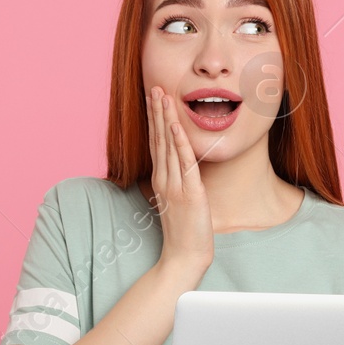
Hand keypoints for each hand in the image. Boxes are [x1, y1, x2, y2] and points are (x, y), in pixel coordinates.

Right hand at [146, 85, 213, 273]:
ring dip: (165, 119)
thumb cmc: (184, 232)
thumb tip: (178, 171)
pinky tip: (176, 125)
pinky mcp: (189, 193)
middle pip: (158, 138)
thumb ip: (176, 184)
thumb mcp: (177, 202)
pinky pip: (183, 163)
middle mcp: (165, 179)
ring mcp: (175, 185)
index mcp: (162, 179)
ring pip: (168, 145)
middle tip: (155, 87)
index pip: (156, 143)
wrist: (184, 257)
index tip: (154, 98)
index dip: (155, 119)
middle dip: (157, 111)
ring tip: (163, 96)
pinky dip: (179, 142)